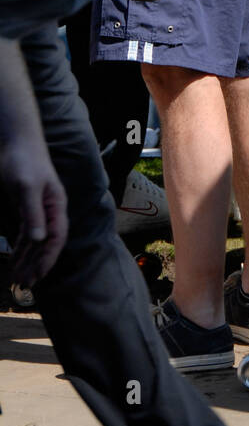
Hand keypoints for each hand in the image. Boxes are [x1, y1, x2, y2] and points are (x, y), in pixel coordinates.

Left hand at [0, 138, 67, 286]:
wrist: (16, 140)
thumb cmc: (24, 160)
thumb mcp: (27, 187)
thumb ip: (33, 213)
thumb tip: (38, 239)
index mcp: (56, 205)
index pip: (56, 238)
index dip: (48, 259)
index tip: (37, 276)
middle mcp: (50, 210)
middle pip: (45, 243)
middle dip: (35, 264)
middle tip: (23, 284)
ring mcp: (39, 209)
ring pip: (35, 241)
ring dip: (27, 259)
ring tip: (17, 277)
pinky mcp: (27, 207)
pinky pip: (25, 233)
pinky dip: (20, 248)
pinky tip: (14, 258)